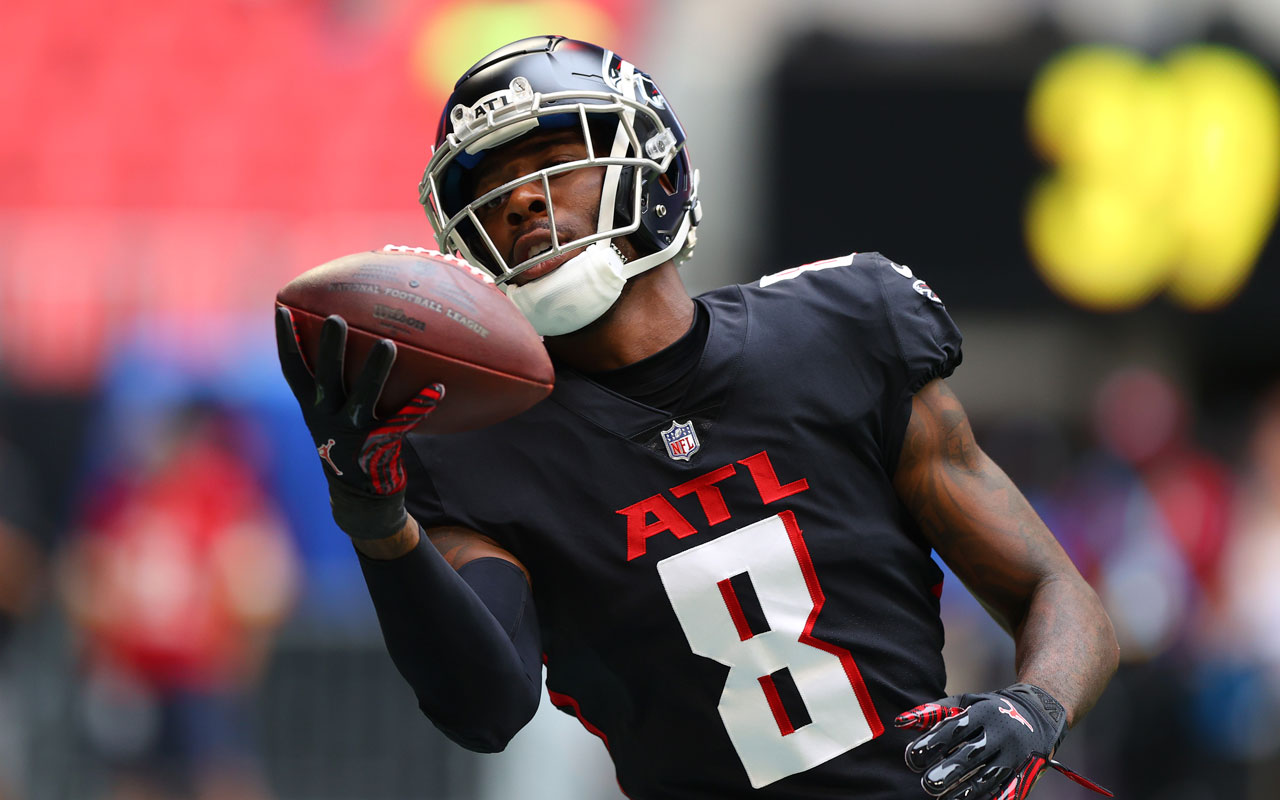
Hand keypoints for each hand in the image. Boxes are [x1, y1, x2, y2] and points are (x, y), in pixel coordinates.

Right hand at [276, 307, 443, 538]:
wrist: (361, 498)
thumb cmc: (350, 443)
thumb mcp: (333, 415)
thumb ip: (337, 385)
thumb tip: (354, 337)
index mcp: (312, 407)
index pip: (292, 370)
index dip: (285, 341)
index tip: (282, 308)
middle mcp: (326, 418)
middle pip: (325, 378)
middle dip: (330, 348)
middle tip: (337, 318)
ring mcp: (352, 433)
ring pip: (362, 398)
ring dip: (374, 371)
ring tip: (388, 344)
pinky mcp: (378, 446)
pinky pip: (402, 422)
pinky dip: (420, 405)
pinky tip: (438, 388)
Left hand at [895, 684, 1111, 799]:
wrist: (1040, 712)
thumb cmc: (991, 707)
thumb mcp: (965, 702)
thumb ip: (933, 713)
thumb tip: (900, 722)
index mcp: (982, 713)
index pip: (953, 730)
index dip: (931, 744)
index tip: (912, 758)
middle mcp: (1001, 732)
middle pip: (971, 756)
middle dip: (947, 772)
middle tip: (927, 784)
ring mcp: (1015, 754)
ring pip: (988, 777)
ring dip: (965, 791)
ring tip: (944, 799)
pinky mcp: (1025, 771)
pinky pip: (1006, 790)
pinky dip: (989, 799)